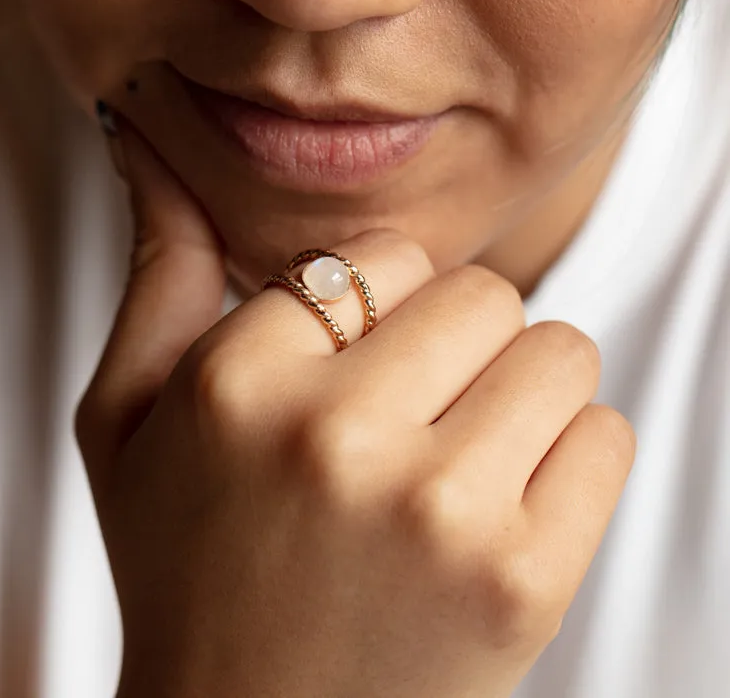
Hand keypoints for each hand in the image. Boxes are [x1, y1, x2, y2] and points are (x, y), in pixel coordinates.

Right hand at [78, 124, 635, 697]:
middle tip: (416, 412)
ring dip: (519, 393)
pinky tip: (498, 510)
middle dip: (459, 341)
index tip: (360, 364)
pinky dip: (569, 460)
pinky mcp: (525, 579)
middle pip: (484, 292)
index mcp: (236, 384)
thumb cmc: (188, 568)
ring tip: (458, 458)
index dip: (382, 304)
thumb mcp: (125, 422)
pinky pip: (604, 435)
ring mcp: (439, 511)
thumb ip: (157, 278)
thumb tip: (146, 151)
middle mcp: (337, 437)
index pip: (382, 255)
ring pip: (560, 350)